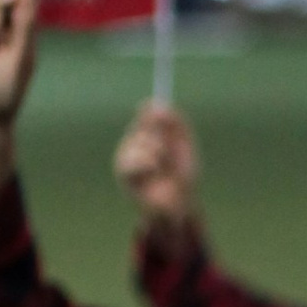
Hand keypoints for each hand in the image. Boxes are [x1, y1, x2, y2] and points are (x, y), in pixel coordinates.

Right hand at [114, 99, 199, 229]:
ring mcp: (126, 155)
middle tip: (168, 154)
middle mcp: (135, 142)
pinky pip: (134, 157)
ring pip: (140, 140)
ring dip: (158, 153)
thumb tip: (158, 103)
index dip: (155, 114)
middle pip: (143, 124)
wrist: (179, 203)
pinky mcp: (122, 170)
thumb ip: (176, 123)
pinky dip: (148, 164)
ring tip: (162, 168)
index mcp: (150, 134)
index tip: (165, 117)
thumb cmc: (181, 176)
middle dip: (162, 137)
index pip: (148, 114)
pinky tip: (152, 173)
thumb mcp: (184, 146)